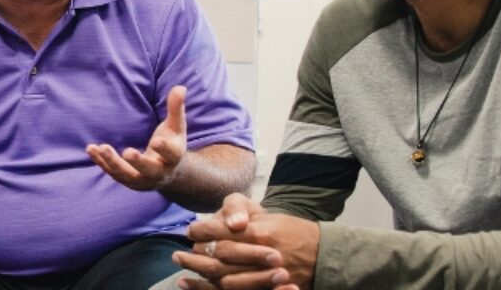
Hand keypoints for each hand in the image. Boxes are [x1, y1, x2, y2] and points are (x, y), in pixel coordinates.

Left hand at [88, 85, 187, 190]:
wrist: (167, 172)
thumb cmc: (171, 143)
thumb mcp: (176, 126)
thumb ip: (176, 108)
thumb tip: (181, 87)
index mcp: (173, 158)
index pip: (171, 154)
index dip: (164, 149)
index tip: (156, 141)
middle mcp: (158, 173)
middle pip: (148, 170)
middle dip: (138, 162)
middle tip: (127, 152)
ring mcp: (141, 180)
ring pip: (126, 175)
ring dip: (113, 162)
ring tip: (101, 147)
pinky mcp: (127, 180)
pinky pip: (112, 173)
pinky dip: (101, 162)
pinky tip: (91, 149)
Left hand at [172, 193, 317, 289]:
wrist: (323, 254)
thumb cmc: (293, 232)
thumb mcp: (270, 217)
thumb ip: (246, 217)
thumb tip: (221, 222)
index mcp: (260, 232)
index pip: (223, 231)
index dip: (203, 231)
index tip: (190, 230)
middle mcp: (260, 254)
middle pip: (219, 256)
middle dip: (195, 254)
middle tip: (178, 253)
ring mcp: (264, 275)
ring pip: (224, 277)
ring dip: (199, 273)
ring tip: (182, 269)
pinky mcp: (267, 288)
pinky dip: (210, 289)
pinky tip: (194, 285)